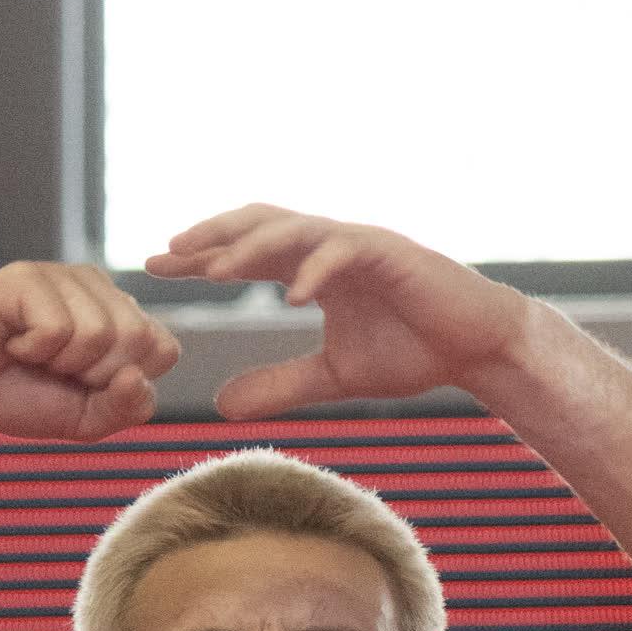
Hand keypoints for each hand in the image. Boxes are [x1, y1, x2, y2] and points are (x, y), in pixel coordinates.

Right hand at [0, 263, 180, 445]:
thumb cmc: (22, 400)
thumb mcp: (88, 419)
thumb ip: (127, 407)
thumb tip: (135, 377)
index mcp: (118, 312)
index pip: (164, 348)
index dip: (124, 384)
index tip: (84, 385)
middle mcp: (95, 286)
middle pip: (137, 338)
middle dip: (95, 375)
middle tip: (53, 371)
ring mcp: (60, 276)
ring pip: (100, 332)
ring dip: (61, 363)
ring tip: (30, 354)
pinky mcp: (24, 276)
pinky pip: (58, 328)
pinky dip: (33, 351)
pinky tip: (11, 342)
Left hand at [148, 207, 534, 418]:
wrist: (475, 347)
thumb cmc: (412, 352)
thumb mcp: (332, 376)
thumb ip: (281, 384)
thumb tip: (223, 405)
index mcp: (310, 267)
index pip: (245, 253)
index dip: (201, 257)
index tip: (155, 269)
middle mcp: (327, 245)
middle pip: (256, 225)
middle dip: (210, 237)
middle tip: (166, 254)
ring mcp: (357, 242)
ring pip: (292, 229)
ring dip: (250, 246)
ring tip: (213, 269)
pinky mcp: (389, 251)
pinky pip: (342, 251)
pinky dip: (315, 270)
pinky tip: (289, 294)